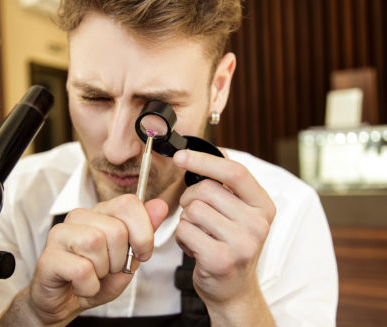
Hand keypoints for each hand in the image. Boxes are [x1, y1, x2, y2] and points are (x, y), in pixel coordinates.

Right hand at [27, 195, 167, 324]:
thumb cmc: (95, 278)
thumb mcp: (129, 258)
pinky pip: (81, 269)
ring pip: (95, 243)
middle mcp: (79, 217)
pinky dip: (89, 286)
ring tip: (93, 275)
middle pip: (115, 229)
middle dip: (120, 259)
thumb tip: (159, 206)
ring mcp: (60, 234)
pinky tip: (80, 285)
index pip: (128, 204)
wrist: (66, 303)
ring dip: (102, 271)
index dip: (142, 232)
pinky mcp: (48, 256)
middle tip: (108, 269)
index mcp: (101, 213)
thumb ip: (144, 232)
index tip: (141, 253)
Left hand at [173, 150, 275, 315]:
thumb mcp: (239, 213)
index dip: (204, 160)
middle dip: (190, 199)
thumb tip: (215, 150)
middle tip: (196, 215)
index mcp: (263, 206)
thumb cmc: (231, 244)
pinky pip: (185, 230)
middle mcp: (258, 224)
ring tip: (200, 234)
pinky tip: (195, 248)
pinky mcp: (221, 259)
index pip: (234, 172)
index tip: (180, 156)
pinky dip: (182, 237)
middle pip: (206, 189)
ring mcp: (242, 243)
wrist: (234, 289)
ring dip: (186, 221)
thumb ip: (229, 185)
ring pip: (192, 210)